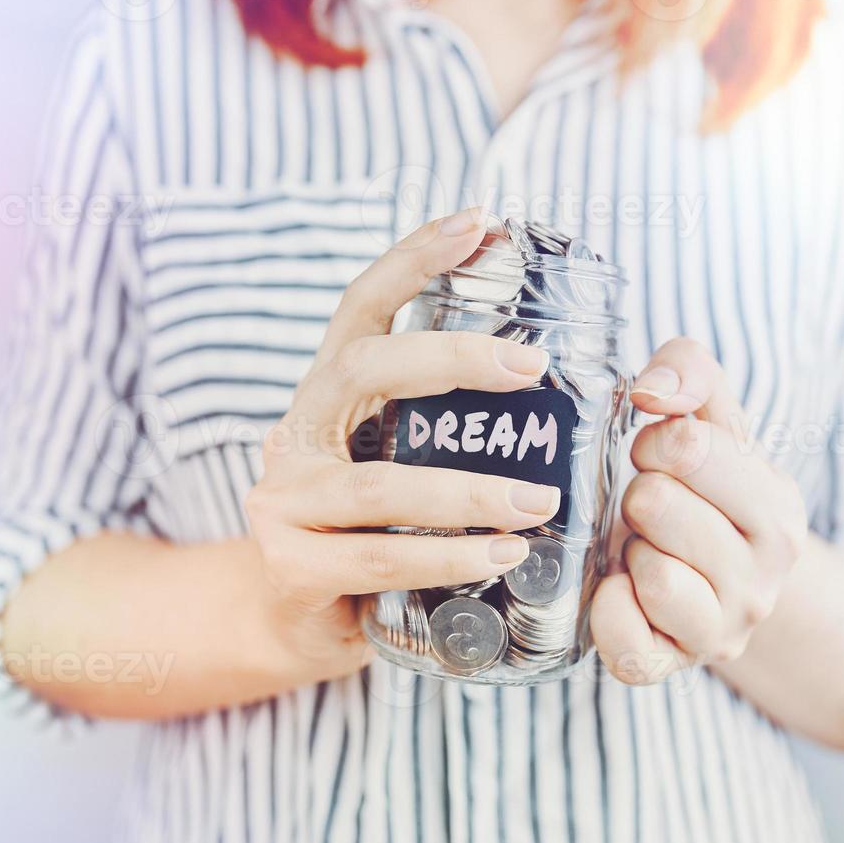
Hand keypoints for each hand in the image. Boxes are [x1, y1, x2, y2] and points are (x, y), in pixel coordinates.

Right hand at [244, 208, 562, 673]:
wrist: (296, 620)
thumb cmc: (372, 530)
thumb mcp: (401, 461)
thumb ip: (448, 424)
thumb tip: (559, 382)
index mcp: (328, 394)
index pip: (361, 307)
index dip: (413, 258)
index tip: (478, 222)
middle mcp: (296, 431)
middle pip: (363, 369)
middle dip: (452, 358)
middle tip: (533, 365)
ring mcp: (284, 499)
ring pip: (382, 486)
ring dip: (469, 492)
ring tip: (539, 501)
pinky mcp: (289, 565)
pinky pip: (379, 558)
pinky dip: (447, 558)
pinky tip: (501, 555)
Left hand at [590, 338, 807, 684]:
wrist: (722, 583)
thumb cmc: (704, 489)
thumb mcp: (712, 421)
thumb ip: (691, 372)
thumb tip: (652, 391)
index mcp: (777, 508)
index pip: (690, 447)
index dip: (653, 441)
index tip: (657, 455)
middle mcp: (763, 577)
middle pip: (656, 503)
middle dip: (639, 495)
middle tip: (650, 507)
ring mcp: (721, 630)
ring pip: (648, 573)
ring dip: (629, 551)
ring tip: (645, 548)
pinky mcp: (671, 668)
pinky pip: (624, 644)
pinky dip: (608, 611)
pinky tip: (620, 588)